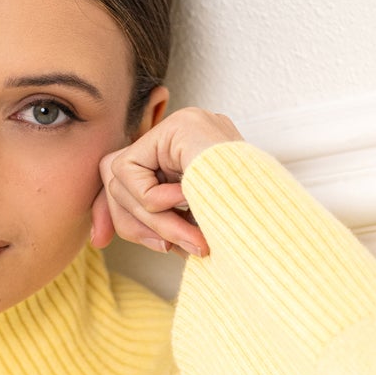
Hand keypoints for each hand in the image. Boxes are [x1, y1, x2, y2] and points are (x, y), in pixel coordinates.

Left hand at [90, 106, 242, 258]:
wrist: (276, 228)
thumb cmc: (244, 238)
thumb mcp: (186, 232)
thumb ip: (151, 224)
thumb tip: (99, 234)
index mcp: (185, 158)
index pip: (122, 176)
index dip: (108, 210)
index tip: (100, 243)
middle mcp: (181, 135)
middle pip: (115, 179)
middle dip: (134, 224)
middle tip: (169, 248)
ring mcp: (183, 126)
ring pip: (120, 178)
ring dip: (151, 219)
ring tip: (188, 236)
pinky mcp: (182, 127)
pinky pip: (132, 170)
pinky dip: (152, 199)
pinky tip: (186, 201)